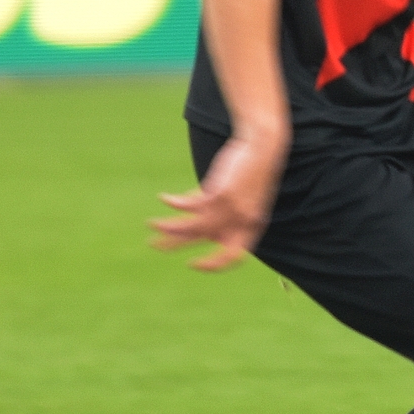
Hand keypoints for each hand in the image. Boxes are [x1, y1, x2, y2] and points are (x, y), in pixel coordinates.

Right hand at [148, 135, 285, 271]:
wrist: (262, 148)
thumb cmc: (250, 171)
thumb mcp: (237, 194)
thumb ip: (214, 205)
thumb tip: (187, 207)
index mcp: (251, 227)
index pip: (232, 256)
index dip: (213, 265)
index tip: (193, 264)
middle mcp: (241, 223)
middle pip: (203, 242)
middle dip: (176, 245)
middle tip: (155, 245)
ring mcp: (230, 211)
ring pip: (192, 227)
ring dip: (168, 227)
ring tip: (150, 223)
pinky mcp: (219, 195)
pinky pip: (190, 206)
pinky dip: (175, 203)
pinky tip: (163, 198)